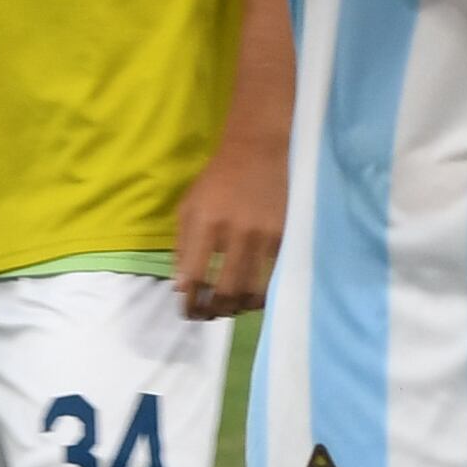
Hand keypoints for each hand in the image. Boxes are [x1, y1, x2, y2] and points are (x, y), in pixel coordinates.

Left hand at [172, 134, 283, 318]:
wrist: (259, 150)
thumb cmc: (217, 180)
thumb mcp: (188, 207)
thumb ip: (181, 246)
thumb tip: (181, 287)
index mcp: (204, 223)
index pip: (192, 276)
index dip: (189, 302)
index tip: (188, 311)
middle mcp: (234, 231)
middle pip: (224, 291)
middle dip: (214, 311)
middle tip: (209, 316)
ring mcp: (263, 235)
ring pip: (252, 289)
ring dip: (239, 308)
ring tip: (230, 309)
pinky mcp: (285, 236)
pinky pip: (274, 277)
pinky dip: (262, 293)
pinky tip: (253, 297)